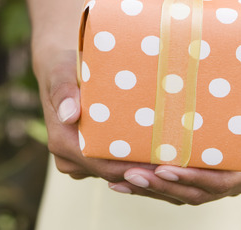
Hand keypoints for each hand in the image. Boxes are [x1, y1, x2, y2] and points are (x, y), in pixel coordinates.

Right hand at [34, 48, 186, 203]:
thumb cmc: (63, 67)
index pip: (103, 165)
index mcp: (62, 142)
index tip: (162, 162)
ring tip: (175, 157)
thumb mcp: (62, 71)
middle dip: (144, 169)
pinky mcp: (90, 157)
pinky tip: (162, 151)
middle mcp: (70, 158)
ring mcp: (80, 161)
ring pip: (116, 171)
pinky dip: (136, 159)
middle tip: (178, 162)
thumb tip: (69, 115)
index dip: (133, 167)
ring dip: (142, 166)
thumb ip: (64, 91)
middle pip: (113, 172)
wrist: (61, 70)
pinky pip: (115, 164)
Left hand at [107, 74, 240, 204]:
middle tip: (132, 175)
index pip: (226, 179)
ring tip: (122, 180)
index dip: (195, 178)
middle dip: (165, 187)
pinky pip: (180, 186)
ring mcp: (223, 180)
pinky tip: (125, 179)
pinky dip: (154, 184)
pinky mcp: (207, 175)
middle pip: (200, 192)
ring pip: (187, 194)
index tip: (166, 169)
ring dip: (154, 190)